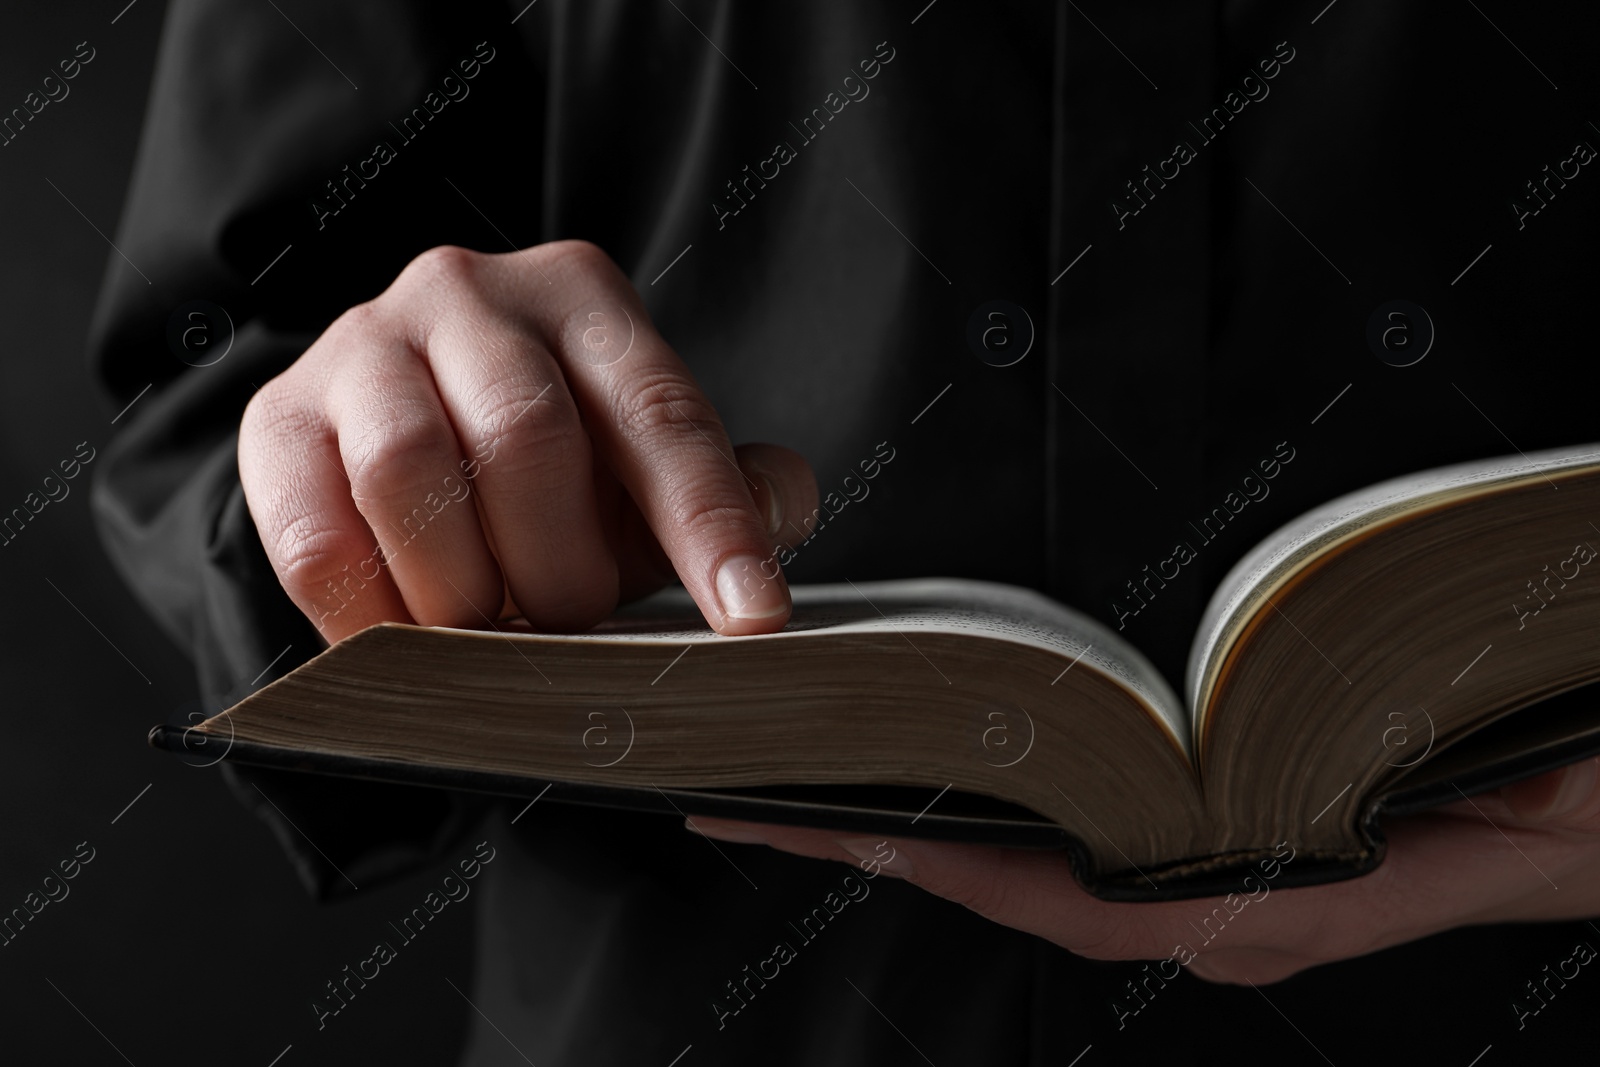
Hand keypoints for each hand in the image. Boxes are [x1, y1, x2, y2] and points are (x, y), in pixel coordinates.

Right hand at [240, 241, 816, 641]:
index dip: (708, 526)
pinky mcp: (279, 419)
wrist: (400, 425)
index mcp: (582, 299)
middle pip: (525, 438)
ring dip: (463, 589)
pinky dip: (373, 616)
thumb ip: (724, 485)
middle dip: (561, 568)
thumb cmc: (552, 459)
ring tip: (491, 631)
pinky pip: (317, 538)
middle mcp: (469, 295)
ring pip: (408, 473)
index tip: (752, 617)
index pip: (660, 415)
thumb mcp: (641, 460)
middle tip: (573, 626)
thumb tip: (783, 511)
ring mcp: (361, 345)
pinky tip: (412, 639)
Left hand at [688, 756, 1599, 983]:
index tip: (815, 816)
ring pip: (1033, 857)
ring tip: (812, 764)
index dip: (929, 853)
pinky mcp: (1223, 851)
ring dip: (921, 813)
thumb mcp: (1491, 814)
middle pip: (1009, 874)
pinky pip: (1082, 832)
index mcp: (1254, 909)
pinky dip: (998, 800)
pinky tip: (945, 762)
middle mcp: (1209, 907)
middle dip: (876, 833)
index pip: (1050, 886)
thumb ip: (1365, 816)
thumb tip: (1216, 799)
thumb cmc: (1572, 799)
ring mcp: (1209, 885)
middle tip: (752, 784)